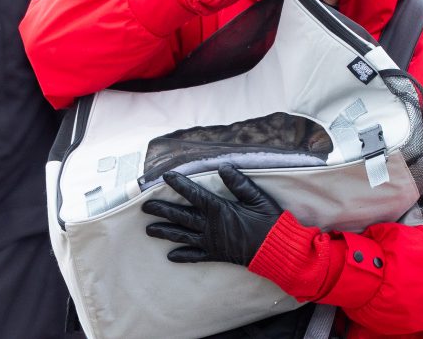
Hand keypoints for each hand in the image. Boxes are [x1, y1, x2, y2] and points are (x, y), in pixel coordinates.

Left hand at [143, 163, 282, 264]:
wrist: (277, 251)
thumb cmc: (269, 222)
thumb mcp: (257, 198)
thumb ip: (239, 183)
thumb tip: (223, 167)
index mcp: (219, 209)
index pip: (194, 194)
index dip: (179, 184)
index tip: (165, 176)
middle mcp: (210, 226)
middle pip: (181, 215)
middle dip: (162, 210)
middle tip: (145, 206)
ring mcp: (211, 242)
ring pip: (182, 235)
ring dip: (165, 231)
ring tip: (149, 230)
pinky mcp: (216, 255)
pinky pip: (195, 256)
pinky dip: (182, 256)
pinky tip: (170, 256)